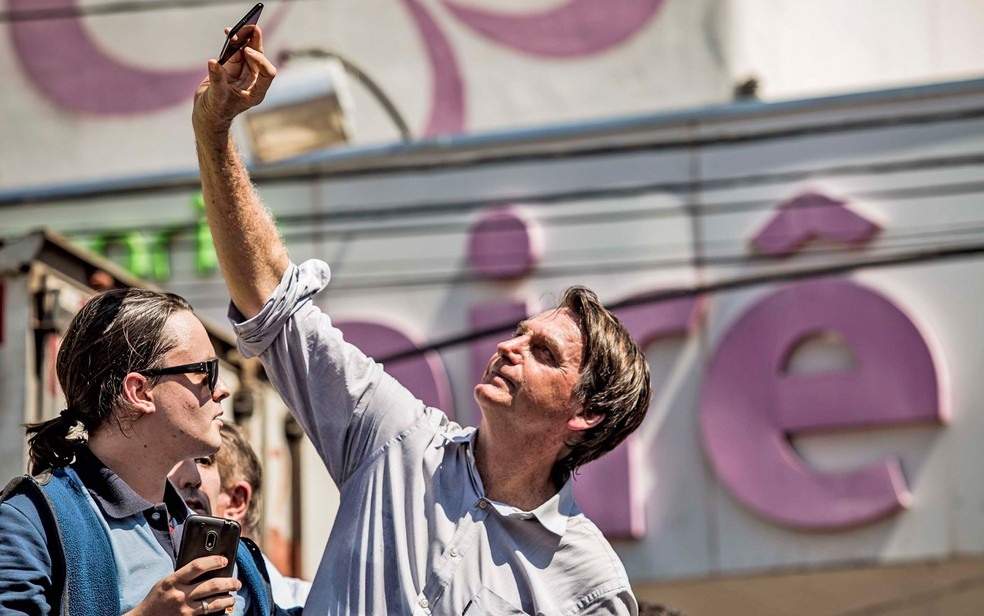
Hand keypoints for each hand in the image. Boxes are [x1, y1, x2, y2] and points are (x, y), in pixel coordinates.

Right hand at [125, 555, 241, 615]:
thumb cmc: (158, 597)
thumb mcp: (166, 581)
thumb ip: (183, 574)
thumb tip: (208, 566)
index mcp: (173, 581)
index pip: (197, 566)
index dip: (214, 561)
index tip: (224, 560)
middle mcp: (180, 595)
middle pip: (211, 585)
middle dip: (229, 582)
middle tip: (237, 582)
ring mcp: (184, 610)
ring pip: (213, 603)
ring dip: (228, 598)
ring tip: (232, 595)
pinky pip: (208, 614)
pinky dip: (219, 610)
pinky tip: (224, 607)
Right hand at [193, 26, 275, 133]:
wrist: (208, 114)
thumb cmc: (216, 111)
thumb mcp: (217, 97)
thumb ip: (217, 79)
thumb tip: (213, 62)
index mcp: (256, 92)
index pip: (267, 73)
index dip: (260, 60)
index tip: (247, 51)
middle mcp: (252, 81)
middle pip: (259, 57)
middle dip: (254, 42)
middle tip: (250, 27)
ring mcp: (243, 73)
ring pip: (247, 51)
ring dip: (243, 39)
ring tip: (235, 29)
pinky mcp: (232, 68)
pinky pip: (235, 51)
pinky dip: (232, 42)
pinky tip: (228, 32)